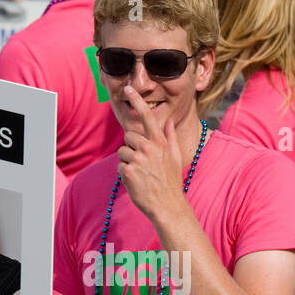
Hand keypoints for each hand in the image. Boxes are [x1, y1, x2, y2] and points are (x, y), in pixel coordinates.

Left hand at [117, 85, 189, 221]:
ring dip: (128, 162)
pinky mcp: (128, 171)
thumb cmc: (170, 182)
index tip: (128, 88)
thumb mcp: (174, 157)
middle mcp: (149, 148)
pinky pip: (120, 166)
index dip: (137, 101)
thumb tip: (170, 121)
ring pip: (122, 152)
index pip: (147, 117)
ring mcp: (138, 159)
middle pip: (129, 137)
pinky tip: (136, 181)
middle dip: (132, 148)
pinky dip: (125, 174)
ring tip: (140, 174)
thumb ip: (170, 137)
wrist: (167, 205)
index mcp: (160, 142)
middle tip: (143, 163)